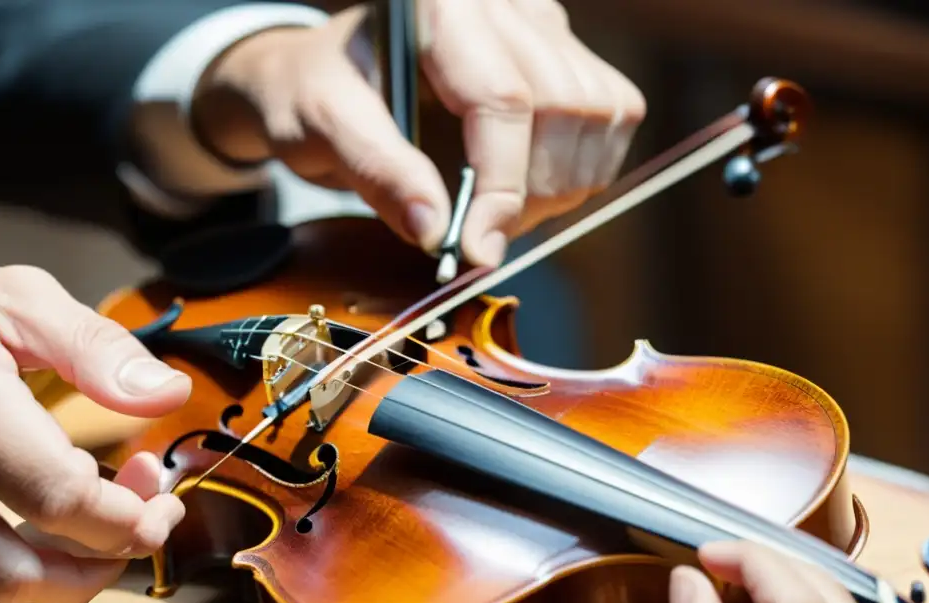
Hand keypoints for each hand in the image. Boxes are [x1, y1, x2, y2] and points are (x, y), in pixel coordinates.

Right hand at [0, 266, 190, 602]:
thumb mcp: (17, 302)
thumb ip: (96, 348)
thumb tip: (170, 394)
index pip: (60, 499)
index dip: (130, 515)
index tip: (164, 499)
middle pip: (22, 573)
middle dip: (104, 562)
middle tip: (147, 520)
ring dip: (67, 583)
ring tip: (103, 530)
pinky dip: (20, 586)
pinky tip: (49, 543)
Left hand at [193, 0, 645, 267]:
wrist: (330, 74)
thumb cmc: (316, 93)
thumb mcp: (319, 127)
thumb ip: (375, 171)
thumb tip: (432, 232)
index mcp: (441, 7)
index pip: (503, 99)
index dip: (501, 187)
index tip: (479, 252)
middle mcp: (505, 5)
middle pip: (565, 110)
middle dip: (528, 195)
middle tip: (475, 235)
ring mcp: (544, 25)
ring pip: (602, 117)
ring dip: (558, 187)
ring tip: (494, 208)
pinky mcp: (567, 54)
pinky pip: (612, 119)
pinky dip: (579, 169)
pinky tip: (526, 182)